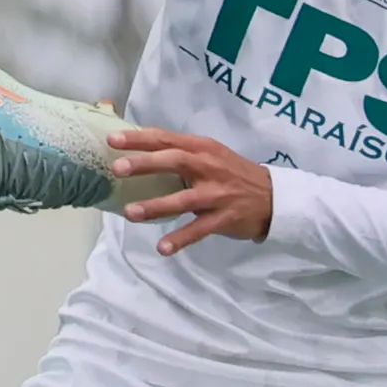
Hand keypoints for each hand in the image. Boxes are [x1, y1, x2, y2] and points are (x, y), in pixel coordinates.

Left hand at [107, 129, 269, 250]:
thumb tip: (138, 152)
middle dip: (145, 164)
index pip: (166, 139)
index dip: (139, 138)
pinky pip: (199, 230)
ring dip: (156, 206)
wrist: (273, 197)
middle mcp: (208, 167)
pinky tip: (162, 248)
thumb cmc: (233, 173)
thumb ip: (180, 153)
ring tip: (130, 213)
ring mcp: (217, 193)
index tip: (112, 140)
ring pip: (183, 199)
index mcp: (202, 148)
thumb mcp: (210, 155)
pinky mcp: (224, 218)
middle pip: (175, 162)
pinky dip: (181, 239)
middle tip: (118, 169)